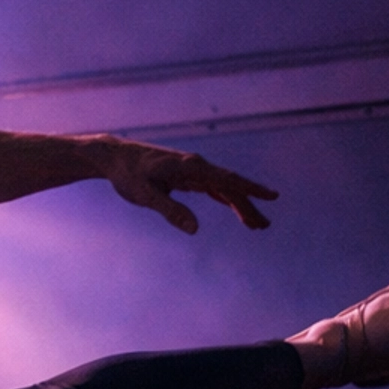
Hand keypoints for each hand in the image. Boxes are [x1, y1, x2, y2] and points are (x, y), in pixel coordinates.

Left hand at [90, 138, 276, 235]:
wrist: (115, 158)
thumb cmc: (128, 176)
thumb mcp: (145, 196)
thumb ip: (170, 211)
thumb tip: (195, 230)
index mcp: (190, 167)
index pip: (227, 180)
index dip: (250, 189)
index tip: (272, 196)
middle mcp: (196, 165)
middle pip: (230, 186)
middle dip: (249, 205)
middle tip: (264, 226)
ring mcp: (193, 170)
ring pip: (224, 188)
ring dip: (240, 205)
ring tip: (256, 225)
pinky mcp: (187, 176)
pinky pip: (213, 188)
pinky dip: (226, 199)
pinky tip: (235, 209)